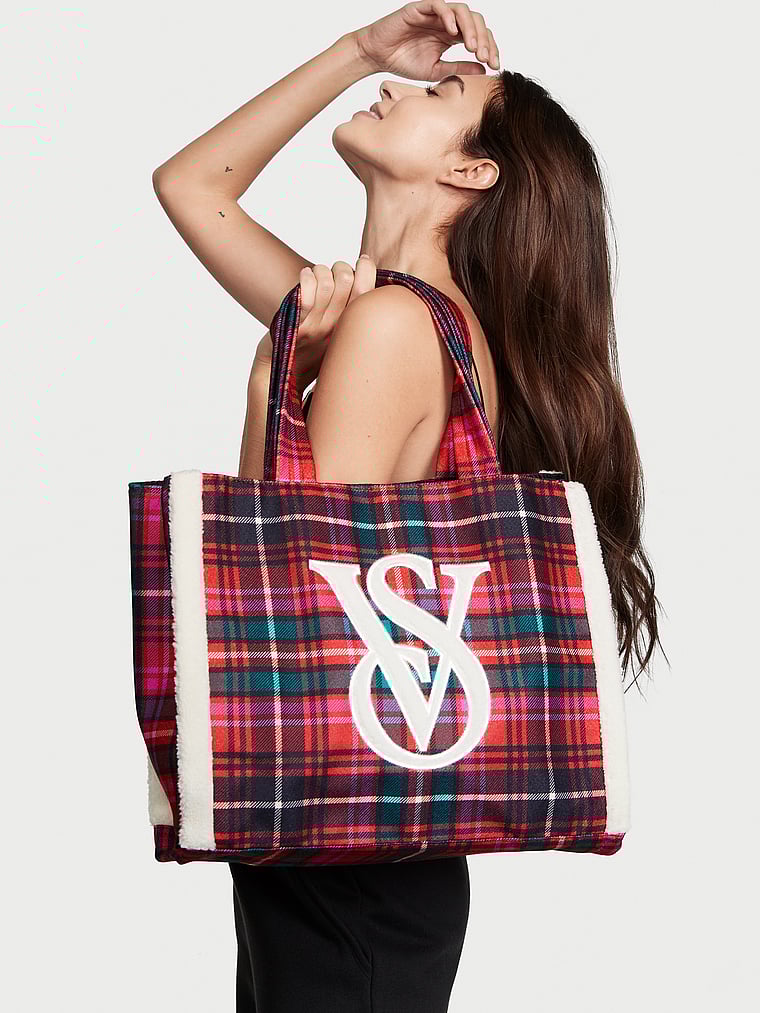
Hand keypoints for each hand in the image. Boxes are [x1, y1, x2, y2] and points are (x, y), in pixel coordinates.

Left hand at [293, 255, 377, 391]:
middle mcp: (336, 327)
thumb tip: (363, 269)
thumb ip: (350, 307)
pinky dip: (307, 279)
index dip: (367, 270)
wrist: (284, 370)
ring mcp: (315, 328)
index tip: (362, 261)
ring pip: (325, 283)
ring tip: (315, 275)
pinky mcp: (295, 327)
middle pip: (346, 280)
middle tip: (334, 272)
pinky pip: (306, 298)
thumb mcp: (338, 330)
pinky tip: (305, 276)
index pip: (368, 293)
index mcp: (351, 328)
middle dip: (340, 266)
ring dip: (320, 270)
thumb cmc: (313, 345)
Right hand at [352, 2, 499, 80]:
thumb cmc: (403, 61)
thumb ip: (459, 67)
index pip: (478, 37)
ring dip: (471, 29)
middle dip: (484, 40)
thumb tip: (483, 68)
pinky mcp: (420, 8)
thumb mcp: (436, 70)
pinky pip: (439, 5)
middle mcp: (446, 22)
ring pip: (461, 11)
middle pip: (475, 22)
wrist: (378, 55)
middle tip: (486, 57)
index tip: (494, 65)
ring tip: (473, 47)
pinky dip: (448, 16)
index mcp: (452, 36)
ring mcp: (434, 14)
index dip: (489, 49)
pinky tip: (454, 33)